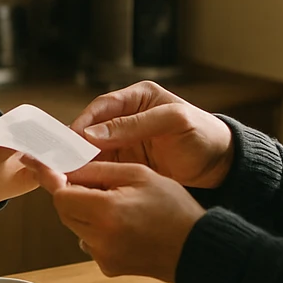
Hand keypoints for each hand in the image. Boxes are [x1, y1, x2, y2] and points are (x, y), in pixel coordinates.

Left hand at [39, 161, 204, 282]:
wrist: (197, 249)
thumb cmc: (174, 208)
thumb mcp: (139, 174)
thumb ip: (99, 170)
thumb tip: (67, 166)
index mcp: (106, 212)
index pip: (60, 193)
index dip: (48, 176)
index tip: (35, 162)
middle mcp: (99, 239)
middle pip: (64, 209)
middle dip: (70, 191)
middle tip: (90, 177)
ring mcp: (102, 257)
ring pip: (75, 225)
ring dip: (83, 209)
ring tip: (115, 200)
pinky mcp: (107, 267)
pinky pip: (88, 240)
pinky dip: (95, 227)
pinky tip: (121, 221)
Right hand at [71, 82, 233, 189]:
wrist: (222, 165)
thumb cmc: (203, 135)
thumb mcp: (172, 123)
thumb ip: (134, 125)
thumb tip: (92, 134)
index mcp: (138, 98)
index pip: (102, 107)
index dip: (84, 122)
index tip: (70, 139)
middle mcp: (127, 117)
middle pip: (93, 129)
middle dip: (76, 144)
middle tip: (61, 160)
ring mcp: (127, 142)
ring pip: (95, 150)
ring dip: (81, 162)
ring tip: (66, 174)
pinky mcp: (129, 163)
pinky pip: (104, 167)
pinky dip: (93, 175)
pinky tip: (82, 184)